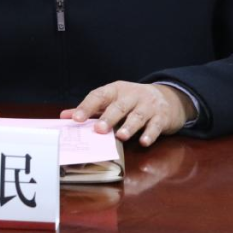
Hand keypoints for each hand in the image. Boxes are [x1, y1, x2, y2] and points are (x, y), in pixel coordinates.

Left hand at [60, 81, 195, 146]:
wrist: (168, 98)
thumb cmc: (133, 102)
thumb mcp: (113, 100)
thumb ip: (91, 109)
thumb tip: (65, 116)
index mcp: (116, 90)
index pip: (99, 95)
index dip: (87, 106)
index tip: (76, 119)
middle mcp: (132, 95)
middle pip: (120, 106)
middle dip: (109, 117)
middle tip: (99, 129)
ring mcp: (149, 105)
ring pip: (138, 115)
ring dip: (129, 126)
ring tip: (120, 136)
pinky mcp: (162, 117)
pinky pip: (156, 125)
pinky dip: (150, 134)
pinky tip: (144, 141)